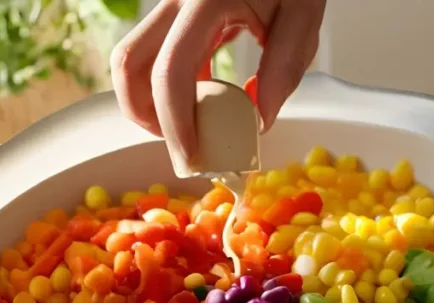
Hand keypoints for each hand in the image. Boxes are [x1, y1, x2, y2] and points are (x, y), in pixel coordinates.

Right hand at [110, 0, 325, 166]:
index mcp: (205, 1)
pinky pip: (158, 55)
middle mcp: (176, 1)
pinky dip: (171, 87)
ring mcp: (172, 6)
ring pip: (134, 60)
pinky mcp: (178, 14)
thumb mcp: (303, 15)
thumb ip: (284, 66)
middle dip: (146, 117)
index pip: (171, 69)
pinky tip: (203, 103)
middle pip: (130, 64)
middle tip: (182, 149)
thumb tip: (259, 120)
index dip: (174, 120)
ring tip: (190, 131)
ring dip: (151, 103)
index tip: (190, 155)